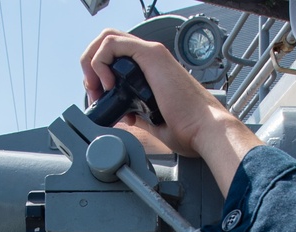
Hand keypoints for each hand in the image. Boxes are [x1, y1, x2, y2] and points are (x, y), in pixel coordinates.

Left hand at [81, 29, 262, 194]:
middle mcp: (150, 58)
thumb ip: (138, 113)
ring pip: (106, 38)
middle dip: (90, 65)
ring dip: (92, 61)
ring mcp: (151, 53)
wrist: (205, 129)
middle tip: (93, 92)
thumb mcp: (154, 120)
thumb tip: (123, 116)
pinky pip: (112, 44)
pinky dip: (100, 62)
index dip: (98, 74)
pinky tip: (108, 84)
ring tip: (96, 88)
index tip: (99, 99)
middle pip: (106, 42)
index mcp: (151, 71)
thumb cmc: (189, 129)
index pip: (115, 57)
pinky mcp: (151, 55)